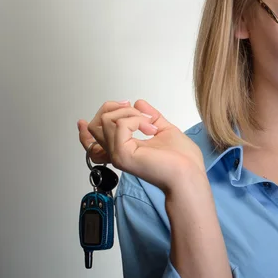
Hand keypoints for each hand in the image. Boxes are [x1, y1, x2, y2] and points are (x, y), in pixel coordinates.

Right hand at [77, 99, 204, 192]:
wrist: (189, 175)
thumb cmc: (183, 161)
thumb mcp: (164, 130)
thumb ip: (150, 117)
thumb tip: (139, 103)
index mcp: (124, 150)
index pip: (92, 140)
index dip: (87, 127)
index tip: (102, 111)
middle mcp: (117, 153)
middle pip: (95, 125)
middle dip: (115, 108)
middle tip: (136, 111)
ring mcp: (118, 154)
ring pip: (106, 120)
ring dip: (130, 113)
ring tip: (149, 124)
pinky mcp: (123, 154)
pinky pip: (119, 125)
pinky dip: (137, 119)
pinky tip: (151, 129)